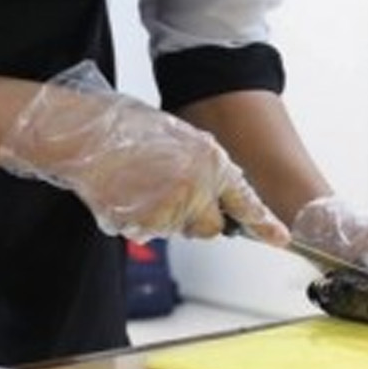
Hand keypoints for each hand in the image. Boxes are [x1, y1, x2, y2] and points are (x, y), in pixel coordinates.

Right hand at [0, 62, 285, 243]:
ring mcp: (168, 210)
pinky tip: (126, 195)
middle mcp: (195, 188)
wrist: (85, 135)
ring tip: (140, 185)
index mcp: (209, 161)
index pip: (244, 200)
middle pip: (210, 229)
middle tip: (171, 196)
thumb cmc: (127, 129)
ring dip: (164, 217)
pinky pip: (149, 234)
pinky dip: (139, 222)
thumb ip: (203, 167)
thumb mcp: (179, 138)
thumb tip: (217, 192)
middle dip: (197, 221)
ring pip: (177, 232)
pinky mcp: (142, 226)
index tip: (282, 239)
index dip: (265, 223)